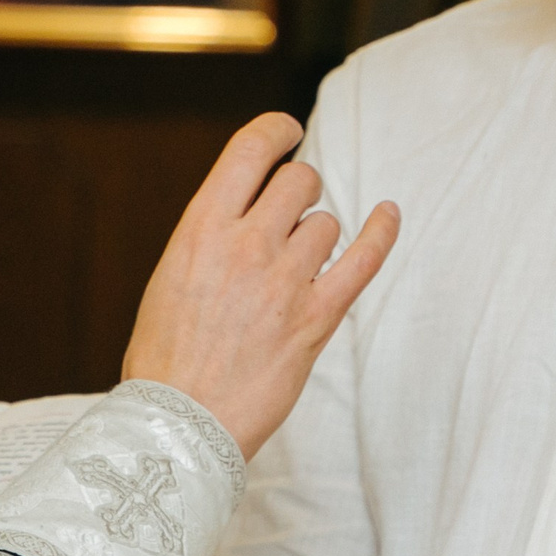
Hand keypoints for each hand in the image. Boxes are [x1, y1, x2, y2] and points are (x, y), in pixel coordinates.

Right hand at [122, 113, 401, 458]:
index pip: (251, 150)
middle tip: (287, 218)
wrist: (178, 425)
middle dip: (299, 192)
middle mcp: (246, 244)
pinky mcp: (316, 319)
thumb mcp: (171, 275)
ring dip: (315, 238)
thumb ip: (212, 236)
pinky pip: (363, 259)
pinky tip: (389, 213)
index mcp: (201, 228)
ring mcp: (285, 280)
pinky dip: (382, 231)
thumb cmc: (166, 358)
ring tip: (292, 271)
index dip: (276, 130)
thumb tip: (251, 208)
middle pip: (300, 181)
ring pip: (325, 224)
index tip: (287, 132)